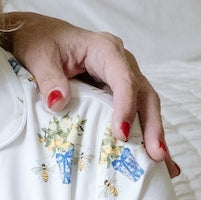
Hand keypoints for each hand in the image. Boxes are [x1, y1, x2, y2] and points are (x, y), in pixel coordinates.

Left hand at [4, 12, 178, 173]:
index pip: (123, 79)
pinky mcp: (119, 90)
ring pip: (146, 105)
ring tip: (163, 165)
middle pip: (144, 94)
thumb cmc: (39, 42)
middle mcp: (121, 61)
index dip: (126, 106)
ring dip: (154, 134)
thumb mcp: (38, 56)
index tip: (121, 134)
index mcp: (104, 49)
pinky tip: (157, 159)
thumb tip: (59, 103)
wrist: (38, 34)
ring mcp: (123, 76)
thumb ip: (49, 78)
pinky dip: (145, 134)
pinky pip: (136, 111)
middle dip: (152, 125)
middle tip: (156, 154)